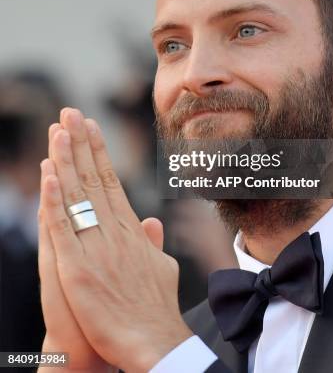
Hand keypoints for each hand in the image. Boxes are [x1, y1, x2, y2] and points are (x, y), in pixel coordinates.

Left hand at [41, 108, 191, 371]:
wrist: (155, 343)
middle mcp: (114, 231)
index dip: (99, 152)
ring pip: (77, 196)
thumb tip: (151, 222)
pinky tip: (50, 176)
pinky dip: (55, 201)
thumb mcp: (161, 266)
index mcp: (130, 229)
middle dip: (81, 143)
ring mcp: (96, 248)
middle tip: (71, 112)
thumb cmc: (157, 307)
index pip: (111, 181)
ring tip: (59, 130)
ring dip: (67, 160)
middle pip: (94, 179)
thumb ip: (152, 242)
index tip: (91, 127)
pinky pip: (63, 229)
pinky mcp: (78, 269)